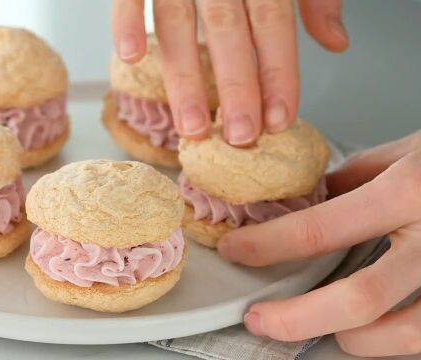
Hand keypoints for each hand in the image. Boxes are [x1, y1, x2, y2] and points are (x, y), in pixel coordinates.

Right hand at [111, 0, 348, 145]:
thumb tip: (336, 42)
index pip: (274, 24)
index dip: (278, 73)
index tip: (279, 120)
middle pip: (229, 31)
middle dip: (236, 87)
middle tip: (239, 137)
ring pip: (178, 24)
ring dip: (183, 78)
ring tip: (191, 127)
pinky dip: (126, 22)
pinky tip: (131, 58)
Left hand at [217, 131, 420, 356]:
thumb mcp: (411, 150)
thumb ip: (358, 177)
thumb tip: (310, 198)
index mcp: (413, 189)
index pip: (320, 227)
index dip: (267, 246)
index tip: (238, 252)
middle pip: (360, 299)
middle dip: (296, 318)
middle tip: (261, 318)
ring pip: (404, 336)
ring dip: (353, 341)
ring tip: (326, 330)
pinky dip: (398, 343)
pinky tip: (379, 331)